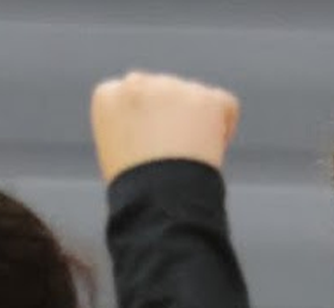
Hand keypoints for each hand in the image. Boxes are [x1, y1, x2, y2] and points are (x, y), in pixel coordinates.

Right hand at [91, 71, 240, 183]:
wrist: (158, 198)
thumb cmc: (136, 188)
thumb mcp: (116, 151)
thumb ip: (130, 126)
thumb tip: (155, 125)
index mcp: (108, 95)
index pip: (132, 95)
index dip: (146, 121)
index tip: (151, 145)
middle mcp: (137, 83)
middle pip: (163, 91)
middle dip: (171, 116)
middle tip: (175, 152)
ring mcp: (173, 88)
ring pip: (193, 99)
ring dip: (197, 122)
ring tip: (191, 157)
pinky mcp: (206, 99)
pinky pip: (225, 105)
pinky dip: (225, 124)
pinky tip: (215, 148)